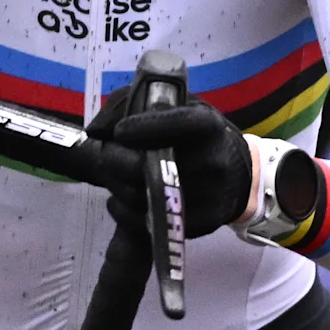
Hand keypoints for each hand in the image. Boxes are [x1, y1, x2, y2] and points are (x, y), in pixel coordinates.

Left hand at [88, 76, 253, 237]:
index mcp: (208, 127)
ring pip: (142, 198)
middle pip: (148, 167)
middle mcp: (212, 162)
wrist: (232, 174)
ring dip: (116, 186)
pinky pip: (146, 224)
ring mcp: (207, 197)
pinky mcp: (199, 225)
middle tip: (105, 155)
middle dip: (114, 160)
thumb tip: (98, 130)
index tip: (120, 131)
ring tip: (115, 176)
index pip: (179, 124)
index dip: (145, 128)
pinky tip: (121, 199)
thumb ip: (134, 105)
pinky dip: (123, 212)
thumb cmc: (193, 137)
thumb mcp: (174, 108)